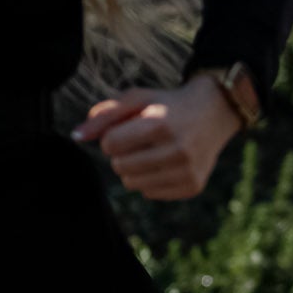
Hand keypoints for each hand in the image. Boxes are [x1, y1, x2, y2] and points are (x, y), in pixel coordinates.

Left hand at [76, 81, 240, 201]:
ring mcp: (188, 170)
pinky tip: (166, 163)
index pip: (109, 145)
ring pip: (132, 183)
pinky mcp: (193, 186)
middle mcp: (178, 149)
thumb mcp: (137, 99)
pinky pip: (150, 193)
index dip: (113, 136)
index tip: (129, 128)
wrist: (215, 112)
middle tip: (141, 141)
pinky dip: (151, 180)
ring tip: (152, 152)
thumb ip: (104, 115)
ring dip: (134, 168)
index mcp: (161, 124)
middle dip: (122, 154)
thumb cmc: (167, 105)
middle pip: (119, 166)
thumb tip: (76, 137)